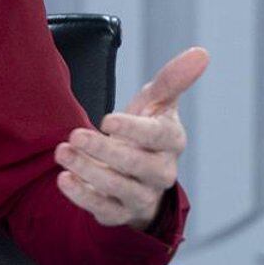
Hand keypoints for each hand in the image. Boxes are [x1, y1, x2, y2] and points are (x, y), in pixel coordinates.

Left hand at [54, 46, 208, 232]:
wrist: (135, 171)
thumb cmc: (146, 129)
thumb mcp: (156, 102)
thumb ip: (172, 79)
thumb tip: (201, 52)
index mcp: (171, 141)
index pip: (157, 137)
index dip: (133, 130)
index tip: (106, 119)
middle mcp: (162, 172)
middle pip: (137, 166)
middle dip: (104, 151)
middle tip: (74, 135)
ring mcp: (143, 194)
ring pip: (120, 188)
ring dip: (88, 170)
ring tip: (62, 152)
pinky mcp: (121, 212)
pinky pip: (105, 211)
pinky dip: (83, 197)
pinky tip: (64, 180)